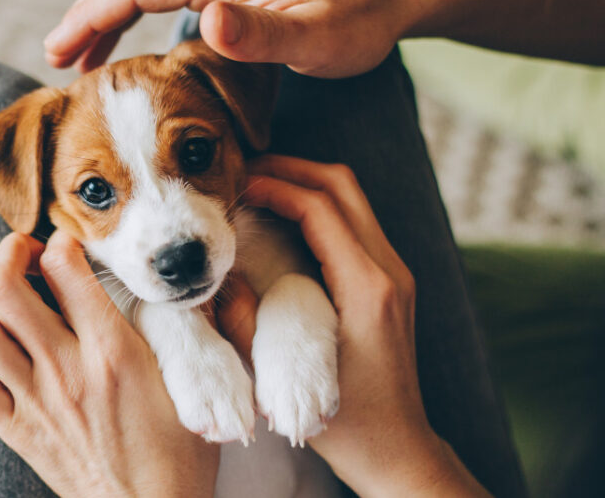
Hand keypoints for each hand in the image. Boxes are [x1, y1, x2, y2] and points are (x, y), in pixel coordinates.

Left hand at [0, 231, 218, 497]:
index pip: (66, 267)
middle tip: (27, 255)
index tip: (70, 244)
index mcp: (114, 351)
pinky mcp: (17, 429)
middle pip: (3, 287)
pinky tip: (5, 355)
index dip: (62, 240)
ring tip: (14, 307)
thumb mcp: (195, 384)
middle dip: (9, 253)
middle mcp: (67, 369)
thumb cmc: (180, 452)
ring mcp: (36, 400)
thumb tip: (191, 288)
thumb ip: (194, 330)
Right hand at [43, 0, 419, 77]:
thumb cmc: (359, 18)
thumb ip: (258, 34)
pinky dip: (137, 6)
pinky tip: (136, 36)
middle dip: (86, 14)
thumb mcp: (315, 38)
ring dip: (107, 10)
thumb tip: (203, 21)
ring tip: (84, 55)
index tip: (58, 55)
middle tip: (57, 60)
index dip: (90, 19)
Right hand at [220, 155, 490, 496]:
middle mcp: (389, 271)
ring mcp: (394, 274)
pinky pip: (354, 222)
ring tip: (259, 186)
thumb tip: (218, 279)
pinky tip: (283, 219)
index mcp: (368, 288)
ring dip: (305, 183)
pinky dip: (317, 207)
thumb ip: (247, 325)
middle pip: (343, 186)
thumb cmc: (348, 424)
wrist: (398, 449)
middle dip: (292, 169)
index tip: (238, 184)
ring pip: (351, 199)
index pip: (321, 208)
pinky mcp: (388, 282)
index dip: (275, 186)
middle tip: (245, 171)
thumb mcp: (286, 378)